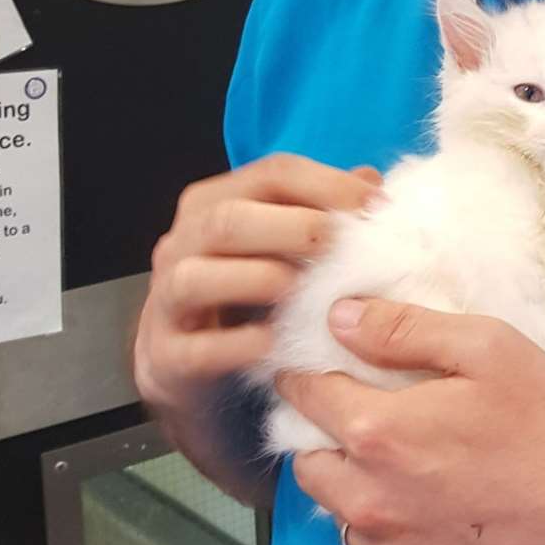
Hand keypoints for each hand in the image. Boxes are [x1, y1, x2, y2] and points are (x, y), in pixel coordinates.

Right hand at [134, 155, 384, 417]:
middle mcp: (181, 242)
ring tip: (312, 296)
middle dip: (298, 229)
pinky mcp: (166, 357)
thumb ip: (323, 213)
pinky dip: (240, 346)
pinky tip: (279, 345)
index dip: (330, 185)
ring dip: (261, 281)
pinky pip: (197, 348)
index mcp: (214, 202)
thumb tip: (373, 184)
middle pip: (229, 219)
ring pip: (198, 277)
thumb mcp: (285, 248)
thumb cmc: (249, 298)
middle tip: (350, 250)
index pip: (273, 173)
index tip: (379, 210)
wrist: (194, 370)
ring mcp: (166, 300)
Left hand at [278, 297, 544, 544]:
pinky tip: (437, 511)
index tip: (326, 367)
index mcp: (378, 433)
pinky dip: (391, 532)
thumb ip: (402, 330)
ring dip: (357, 489)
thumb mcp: (488, 348)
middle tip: (378, 420)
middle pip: (311, 463)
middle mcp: (369, 502)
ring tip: (412, 468)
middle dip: (329, 437)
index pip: (305, 396)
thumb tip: (337, 318)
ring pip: (341, 514)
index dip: (312, 375)